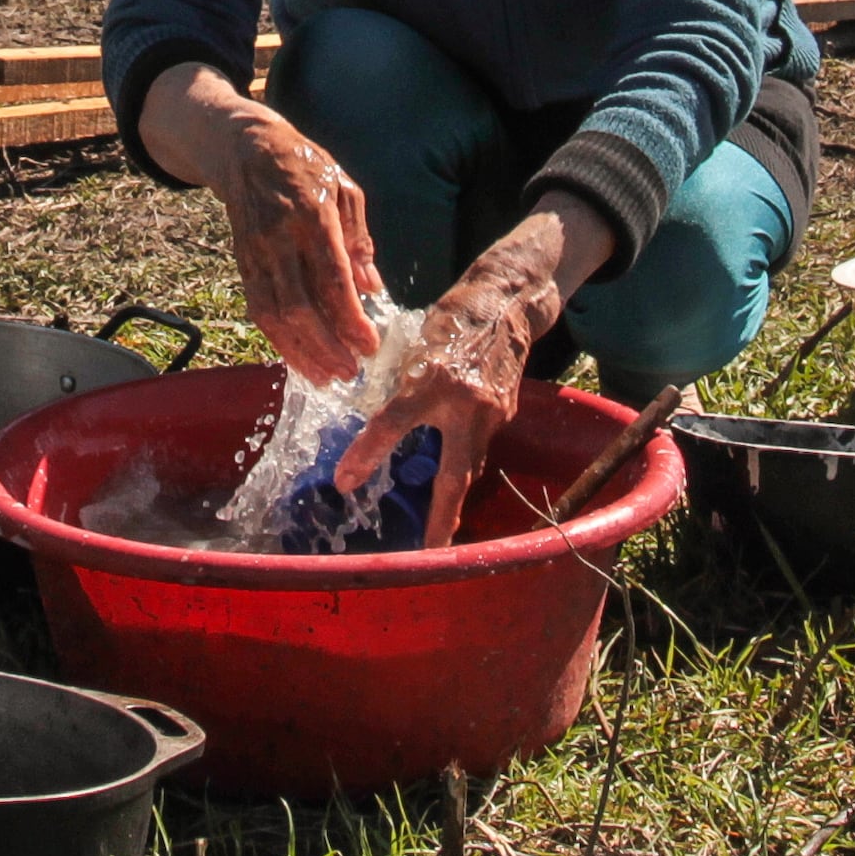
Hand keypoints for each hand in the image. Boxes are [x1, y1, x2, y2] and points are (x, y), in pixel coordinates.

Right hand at [184, 90, 386, 383]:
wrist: (246, 150)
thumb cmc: (306, 167)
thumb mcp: (345, 190)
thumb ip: (359, 241)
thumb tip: (372, 289)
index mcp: (313, 216)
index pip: (332, 279)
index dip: (350, 318)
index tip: (369, 345)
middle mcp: (280, 239)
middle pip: (299, 306)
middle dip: (326, 346)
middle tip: (350, 372)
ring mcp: (257, 253)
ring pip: (275, 314)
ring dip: (300, 352)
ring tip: (326, 377)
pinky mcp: (243, 263)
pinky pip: (259, 309)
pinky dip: (279, 339)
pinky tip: (300, 357)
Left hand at [334, 202, 609, 543]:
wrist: (510, 303)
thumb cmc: (455, 317)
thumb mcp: (419, 344)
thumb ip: (404, 384)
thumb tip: (378, 420)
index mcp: (434, 379)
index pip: (393, 423)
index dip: (367, 453)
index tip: (344, 481)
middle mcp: (466, 403)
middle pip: (453, 474)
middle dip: (443, 519)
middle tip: (430, 551)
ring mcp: (492, 413)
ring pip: (467, 464)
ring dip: (452, 495)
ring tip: (435, 529)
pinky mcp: (505, 414)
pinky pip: (479, 446)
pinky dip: (461, 461)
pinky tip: (449, 472)